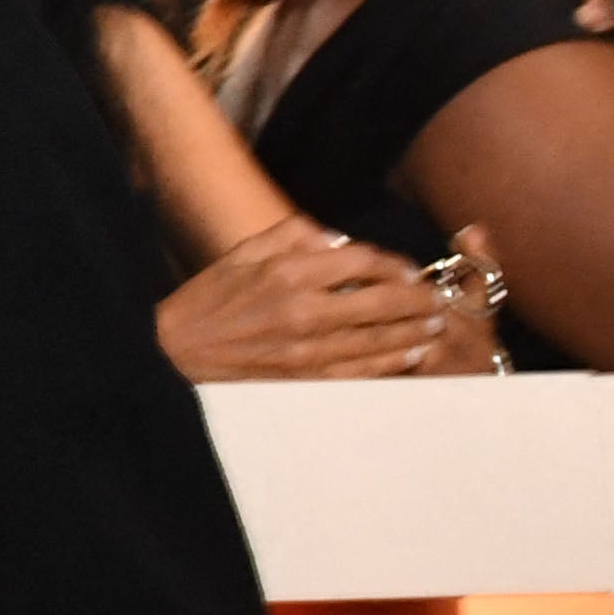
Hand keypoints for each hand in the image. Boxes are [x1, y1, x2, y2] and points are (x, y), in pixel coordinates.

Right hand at [157, 217, 493, 379]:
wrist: (176, 352)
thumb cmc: (211, 298)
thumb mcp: (246, 251)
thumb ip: (295, 236)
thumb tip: (340, 240)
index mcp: (290, 271)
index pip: (362, 260)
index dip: (394, 263)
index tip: (409, 268)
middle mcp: (305, 309)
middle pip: (382, 300)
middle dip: (417, 298)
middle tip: (437, 298)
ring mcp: (308, 348)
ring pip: (379, 338)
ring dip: (414, 331)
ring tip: (435, 325)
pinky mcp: (305, 378)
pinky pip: (362, 371)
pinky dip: (391, 363)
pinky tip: (410, 355)